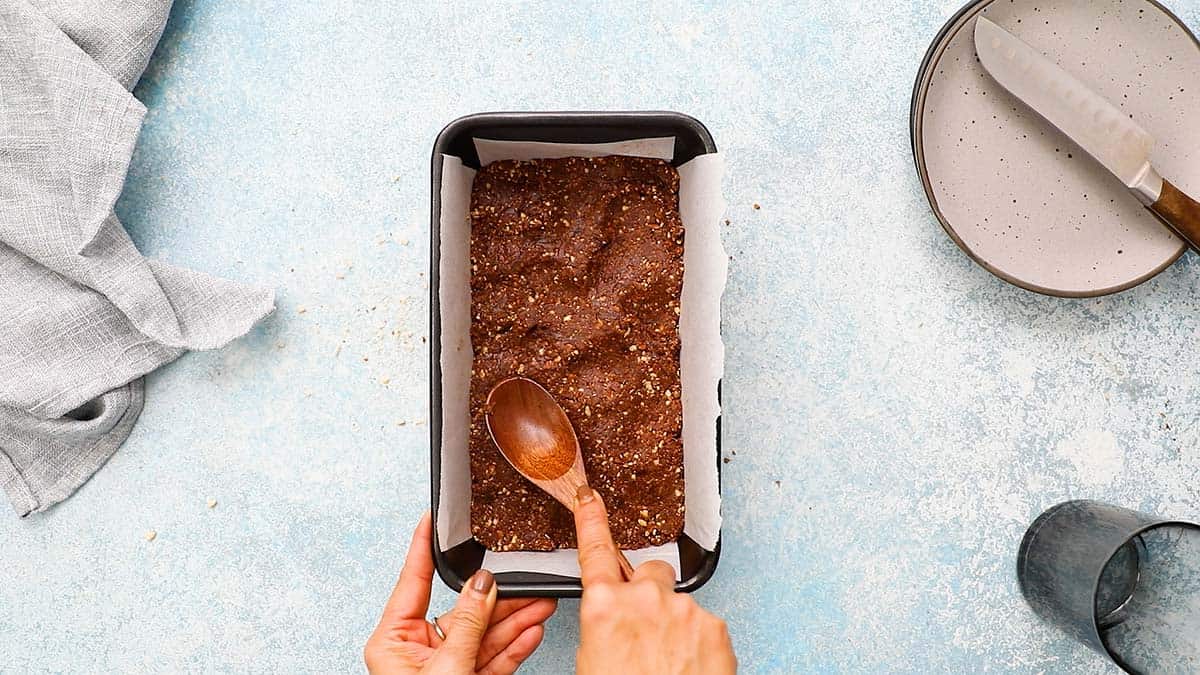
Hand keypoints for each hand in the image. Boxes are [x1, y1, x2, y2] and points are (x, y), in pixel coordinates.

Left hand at [365, 512, 556, 673]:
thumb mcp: (447, 669)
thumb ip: (469, 624)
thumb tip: (484, 584)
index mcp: (393, 640)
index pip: (413, 581)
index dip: (423, 546)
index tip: (431, 517)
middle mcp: (416, 651)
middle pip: (461, 610)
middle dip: (498, 596)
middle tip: (524, 576)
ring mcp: (443, 668)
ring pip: (483, 634)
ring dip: (515, 619)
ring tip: (541, 602)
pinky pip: (492, 658)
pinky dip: (514, 646)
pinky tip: (531, 628)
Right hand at [573, 486, 735, 674]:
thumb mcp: (594, 661)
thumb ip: (605, 625)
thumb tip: (613, 620)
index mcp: (604, 607)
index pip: (594, 550)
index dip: (591, 519)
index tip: (589, 496)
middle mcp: (644, 599)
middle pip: (650, 575)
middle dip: (648, 594)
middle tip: (646, 631)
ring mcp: (682, 609)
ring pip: (678, 603)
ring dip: (674, 623)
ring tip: (668, 662)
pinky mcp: (714, 625)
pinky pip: (703, 623)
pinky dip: (698, 642)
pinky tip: (688, 667)